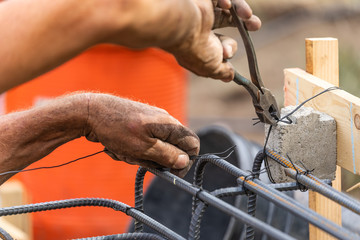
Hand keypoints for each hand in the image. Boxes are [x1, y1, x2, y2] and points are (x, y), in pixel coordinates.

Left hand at [84, 93, 199, 176]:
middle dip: (154, 159)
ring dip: (138, 156)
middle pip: (171, 149)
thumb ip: (167, 155)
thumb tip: (185, 161)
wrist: (90, 112)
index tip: (171, 171)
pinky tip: (116, 146)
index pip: (192, 144)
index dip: (186, 161)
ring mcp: (150, 123)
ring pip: (153, 149)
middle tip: (137, 157)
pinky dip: (130, 150)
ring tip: (122, 151)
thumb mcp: (144, 148)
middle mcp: (163, 121)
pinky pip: (140, 144)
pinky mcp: (137, 125)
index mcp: (169, 125)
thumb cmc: (117, 129)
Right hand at [167, 0, 259, 81]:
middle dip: (244, 25)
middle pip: (227, 22)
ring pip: (228, 7)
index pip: (217, 45)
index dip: (227, 50)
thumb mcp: (211, 67)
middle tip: (256, 25)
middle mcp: (200, 26)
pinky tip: (227, 6)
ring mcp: (202, 11)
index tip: (231, 54)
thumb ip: (221, 71)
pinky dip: (228, 0)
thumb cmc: (195, 50)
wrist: (182, 27)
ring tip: (249, 16)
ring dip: (242, 10)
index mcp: (199, 44)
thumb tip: (229, 77)